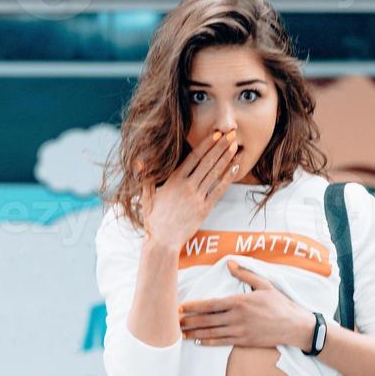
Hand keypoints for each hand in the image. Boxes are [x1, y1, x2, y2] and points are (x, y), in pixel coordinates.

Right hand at [139, 130, 239, 250]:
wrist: (163, 241)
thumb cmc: (154, 219)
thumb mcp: (146, 196)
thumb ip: (146, 177)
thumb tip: (138, 160)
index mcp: (174, 180)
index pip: (193, 157)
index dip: (206, 145)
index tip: (216, 134)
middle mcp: (187, 186)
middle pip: (207, 162)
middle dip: (220, 147)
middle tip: (231, 134)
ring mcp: (197, 197)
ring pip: (214, 173)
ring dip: (226, 158)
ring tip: (236, 146)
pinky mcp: (205, 208)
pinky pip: (219, 190)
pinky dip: (228, 178)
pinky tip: (235, 167)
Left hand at [179, 261, 315, 348]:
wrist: (293, 326)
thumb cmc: (279, 304)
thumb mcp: (264, 284)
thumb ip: (244, 274)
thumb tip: (229, 263)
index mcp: (239, 302)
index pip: (211, 304)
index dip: (194, 307)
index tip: (182, 307)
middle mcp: (237, 317)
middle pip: (207, 320)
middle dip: (189, 321)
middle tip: (174, 322)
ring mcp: (240, 331)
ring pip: (212, 332)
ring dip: (195, 333)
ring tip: (181, 333)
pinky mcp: (244, 341)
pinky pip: (222, 342)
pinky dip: (208, 342)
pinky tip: (198, 341)